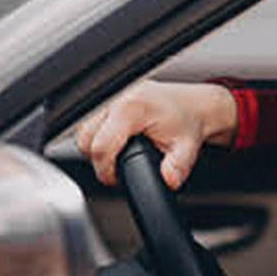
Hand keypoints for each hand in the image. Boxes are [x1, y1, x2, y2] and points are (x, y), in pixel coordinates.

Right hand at [75, 80, 237, 189]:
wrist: (193, 104)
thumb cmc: (188, 121)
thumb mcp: (187, 147)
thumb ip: (177, 167)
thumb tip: (169, 180)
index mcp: (132, 109)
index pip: (101, 146)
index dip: (106, 170)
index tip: (116, 179)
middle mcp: (117, 98)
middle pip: (85, 139)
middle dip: (98, 160)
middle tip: (117, 169)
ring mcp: (111, 95)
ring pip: (84, 129)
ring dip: (95, 147)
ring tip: (117, 155)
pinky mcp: (109, 96)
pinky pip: (90, 121)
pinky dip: (97, 135)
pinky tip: (114, 141)